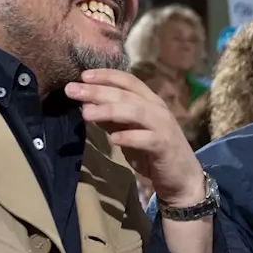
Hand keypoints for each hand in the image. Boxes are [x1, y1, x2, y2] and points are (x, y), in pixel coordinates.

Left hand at [65, 70, 205, 205]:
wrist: (181, 176)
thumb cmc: (152, 152)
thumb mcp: (128, 131)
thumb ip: (111, 119)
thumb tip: (85, 105)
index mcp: (149, 101)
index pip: (127, 80)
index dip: (105, 76)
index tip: (82, 76)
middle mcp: (157, 109)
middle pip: (126, 94)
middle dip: (97, 91)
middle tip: (72, 90)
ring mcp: (163, 126)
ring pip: (135, 112)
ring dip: (109, 110)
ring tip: (86, 113)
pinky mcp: (164, 146)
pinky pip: (146, 138)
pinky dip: (129, 137)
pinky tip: (112, 139)